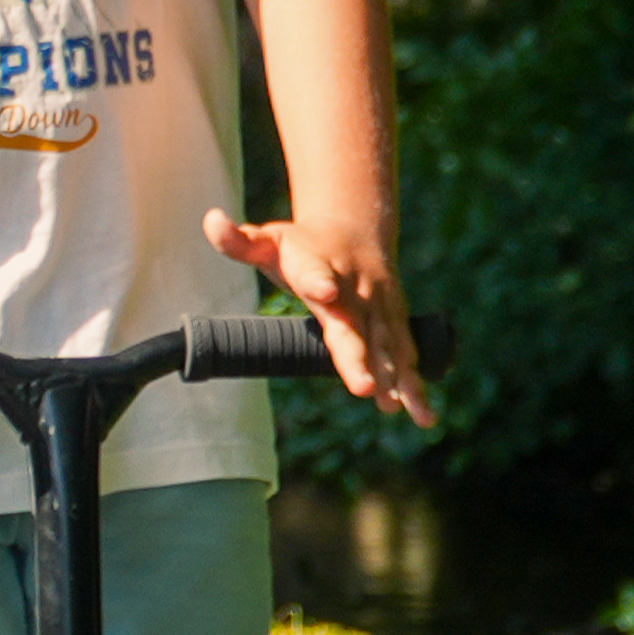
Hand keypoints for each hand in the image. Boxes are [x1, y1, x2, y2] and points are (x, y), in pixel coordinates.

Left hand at [205, 205, 433, 426]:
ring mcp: (378, 305)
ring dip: (397, 378)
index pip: (315, 274)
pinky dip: (414, 381)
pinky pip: (406, 352)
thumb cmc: (302, 245)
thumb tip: (211, 221)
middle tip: (366, 389)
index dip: (319, 281)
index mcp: (317, 266)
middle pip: (357, 325)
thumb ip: (238, 241)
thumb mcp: (268, 240)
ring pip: (389, 344)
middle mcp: (353, 288)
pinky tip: (422, 414)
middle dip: (361, 356)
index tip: (323, 290)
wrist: (356, 229)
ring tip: (399, 410)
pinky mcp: (395, 320)